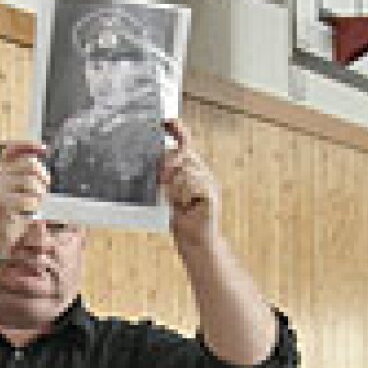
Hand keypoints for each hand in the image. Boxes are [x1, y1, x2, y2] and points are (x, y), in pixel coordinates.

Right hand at [0, 141, 49, 256]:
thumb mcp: (7, 196)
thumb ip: (19, 180)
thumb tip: (42, 165)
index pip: (11, 149)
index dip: (28, 146)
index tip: (43, 148)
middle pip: (29, 165)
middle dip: (42, 176)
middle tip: (43, 189)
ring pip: (31, 182)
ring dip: (39, 194)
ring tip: (35, 204)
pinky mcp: (4, 205)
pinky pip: (29, 201)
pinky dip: (34, 207)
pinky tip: (30, 214)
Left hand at [160, 119, 219, 247]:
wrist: (197, 246)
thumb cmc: (182, 222)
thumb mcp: (169, 194)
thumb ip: (165, 177)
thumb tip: (157, 158)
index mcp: (193, 170)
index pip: (185, 143)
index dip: (176, 129)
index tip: (165, 121)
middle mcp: (204, 173)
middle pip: (183, 154)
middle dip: (168, 165)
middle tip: (162, 181)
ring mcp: (210, 183)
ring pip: (186, 168)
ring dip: (174, 183)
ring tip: (174, 199)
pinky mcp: (211, 195)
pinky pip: (193, 183)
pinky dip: (183, 193)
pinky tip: (183, 204)